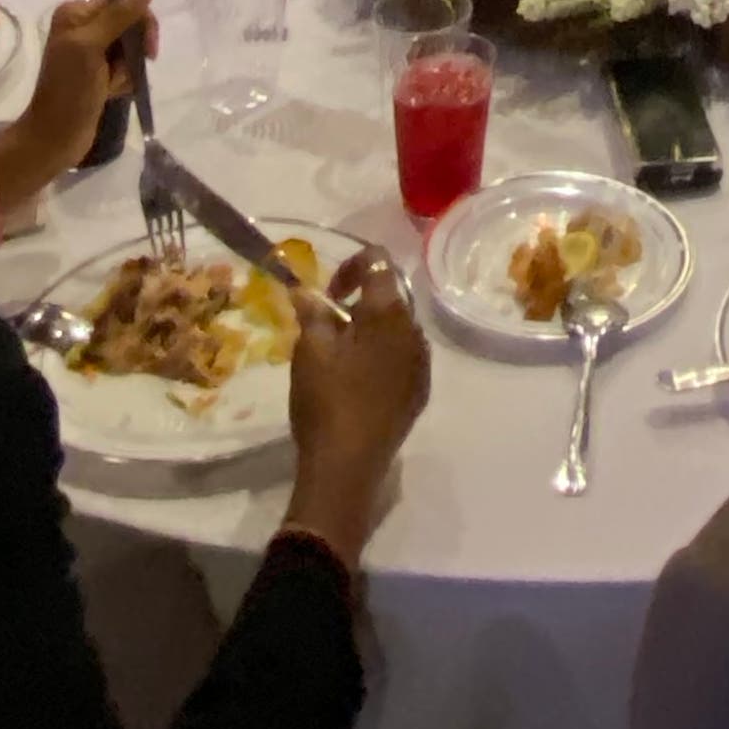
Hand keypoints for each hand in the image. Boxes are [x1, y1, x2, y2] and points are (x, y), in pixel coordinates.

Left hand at [0, 0, 157, 232]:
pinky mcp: (99, 73)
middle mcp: (83, 26)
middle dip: (135, 44)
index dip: (139, 16)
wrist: (56, 138)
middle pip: (129, 20)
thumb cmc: (69, 89)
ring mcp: (92, 51)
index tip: (147, 43)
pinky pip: (126, 65)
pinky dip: (125, 78)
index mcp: (76, 12)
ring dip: (129, 66)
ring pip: (130, 45)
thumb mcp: (91, 46)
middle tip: (142, 62)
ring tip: (114, 84)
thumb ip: (120, 14)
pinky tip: (112, 92)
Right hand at [285, 249, 430, 564]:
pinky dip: (382, 355)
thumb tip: (307, 291)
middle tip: (329, 324)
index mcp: (390, 313)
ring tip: (341, 354)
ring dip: (372, 329)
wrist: (347, 467)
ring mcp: (421, 364)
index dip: (351, 266)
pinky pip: (403, 357)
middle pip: (391, 296)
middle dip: (360, 300)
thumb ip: (312, 312)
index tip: (328, 293)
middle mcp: (415, 332)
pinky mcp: (419, 392)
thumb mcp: (310, 349)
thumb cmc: (326, 400)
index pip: (379, 261)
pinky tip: (358, 380)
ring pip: (398, 328)